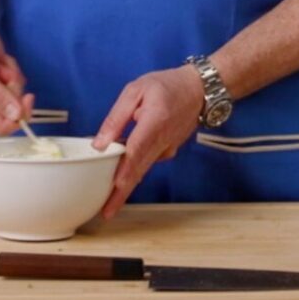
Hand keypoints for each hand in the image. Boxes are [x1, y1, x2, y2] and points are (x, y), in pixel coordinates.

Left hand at [92, 65, 202, 219]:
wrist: (198, 90)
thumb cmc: (166, 86)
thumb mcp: (136, 90)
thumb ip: (117, 117)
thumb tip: (99, 143)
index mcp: (155, 121)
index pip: (136, 151)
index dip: (124, 172)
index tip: (114, 190)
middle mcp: (163, 141)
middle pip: (139, 170)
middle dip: (122, 193)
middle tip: (105, 213)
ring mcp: (167, 148)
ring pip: (143, 170)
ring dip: (126, 187)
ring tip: (108, 204)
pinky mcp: (168, 152)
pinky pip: (148, 163)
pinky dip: (134, 172)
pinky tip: (121, 176)